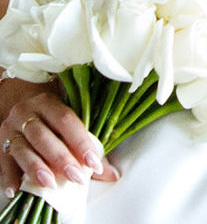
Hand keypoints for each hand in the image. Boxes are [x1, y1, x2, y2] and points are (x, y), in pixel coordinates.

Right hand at [0, 79, 117, 198]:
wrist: (18, 101)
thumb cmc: (50, 115)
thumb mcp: (67, 121)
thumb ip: (87, 146)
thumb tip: (110, 174)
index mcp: (49, 102)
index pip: (66, 120)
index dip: (81, 142)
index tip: (93, 163)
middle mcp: (27, 112)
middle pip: (44, 136)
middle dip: (61, 158)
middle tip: (75, 176)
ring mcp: (11, 128)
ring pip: (22, 149)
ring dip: (36, 168)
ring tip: (50, 183)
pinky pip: (3, 162)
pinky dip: (9, 177)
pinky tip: (17, 189)